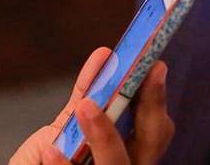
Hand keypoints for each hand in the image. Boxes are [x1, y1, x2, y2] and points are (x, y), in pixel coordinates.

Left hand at [10, 47, 174, 164]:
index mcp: (129, 147)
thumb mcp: (71, 119)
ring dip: (105, 136)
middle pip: (150, 143)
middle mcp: (125, 163)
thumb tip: (104, 55)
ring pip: (118, 164)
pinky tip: (51, 151)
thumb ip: (87, 92)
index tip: (155, 66)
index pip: (155, 124)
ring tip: (85, 107)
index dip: (157, 96)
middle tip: (128, 76)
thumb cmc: (52, 151)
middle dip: (148, 108)